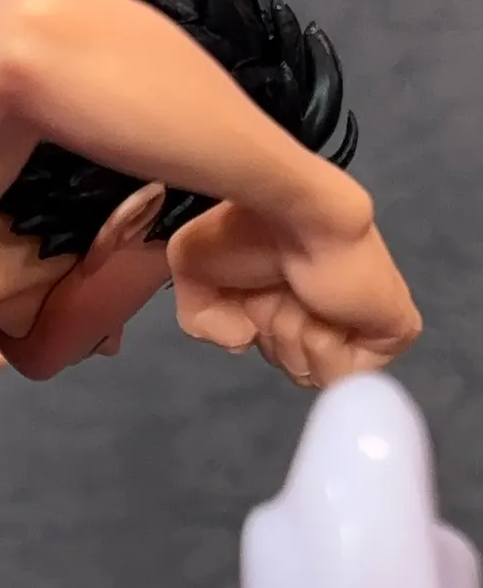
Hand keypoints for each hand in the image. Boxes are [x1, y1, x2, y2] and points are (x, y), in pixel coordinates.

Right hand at [167, 202, 422, 387]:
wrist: (293, 211)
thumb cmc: (248, 228)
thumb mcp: (194, 271)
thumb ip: (202, 322)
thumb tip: (243, 341)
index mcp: (300, 295)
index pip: (273, 350)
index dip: (255, 331)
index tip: (255, 292)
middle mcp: (334, 308)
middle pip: (291, 366)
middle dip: (274, 335)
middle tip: (277, 290)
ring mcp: (365, 321)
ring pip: (315, 375)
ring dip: (294, 337)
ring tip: (300, 295)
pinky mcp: (394, 332)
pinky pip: (346, 377)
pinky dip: (324, 349)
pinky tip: (325, 310)